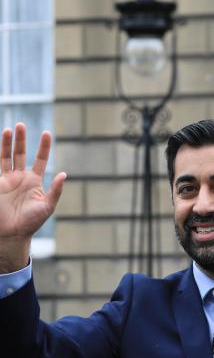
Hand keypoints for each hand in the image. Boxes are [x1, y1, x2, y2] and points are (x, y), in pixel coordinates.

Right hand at [0, 123, 65, 239]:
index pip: (39, 159)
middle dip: (21, 139)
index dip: (43, 147)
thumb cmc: (32, 222)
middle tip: (21, 124)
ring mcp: (6, 179)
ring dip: (6, 143)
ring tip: (9, 129)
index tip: (46, 133)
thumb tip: (64, 174)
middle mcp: (20, 177)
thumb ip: (55, 190)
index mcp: (34, 181)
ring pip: (6, 156)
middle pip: (20, 153)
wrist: (13, 233)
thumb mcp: (47, 206)